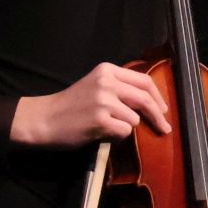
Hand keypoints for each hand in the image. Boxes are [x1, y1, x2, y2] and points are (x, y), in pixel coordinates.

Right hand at [12, 63, 170, 146]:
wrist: (43, 119)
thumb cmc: (71, 105)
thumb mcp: (96, 85)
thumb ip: (120, 87)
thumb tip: (153, 102)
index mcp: (107, 70)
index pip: (144, 81)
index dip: (158, 97)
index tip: (164, 109)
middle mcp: (107, 82)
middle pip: (145, 99)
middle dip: (158, 115)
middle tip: (165, 127)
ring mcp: (104, 101)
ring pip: (135, 118)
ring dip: (127, 127)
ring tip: (109, 127)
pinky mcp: (100, 120)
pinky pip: (124, 131)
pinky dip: (118, 136)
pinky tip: (102, 133)